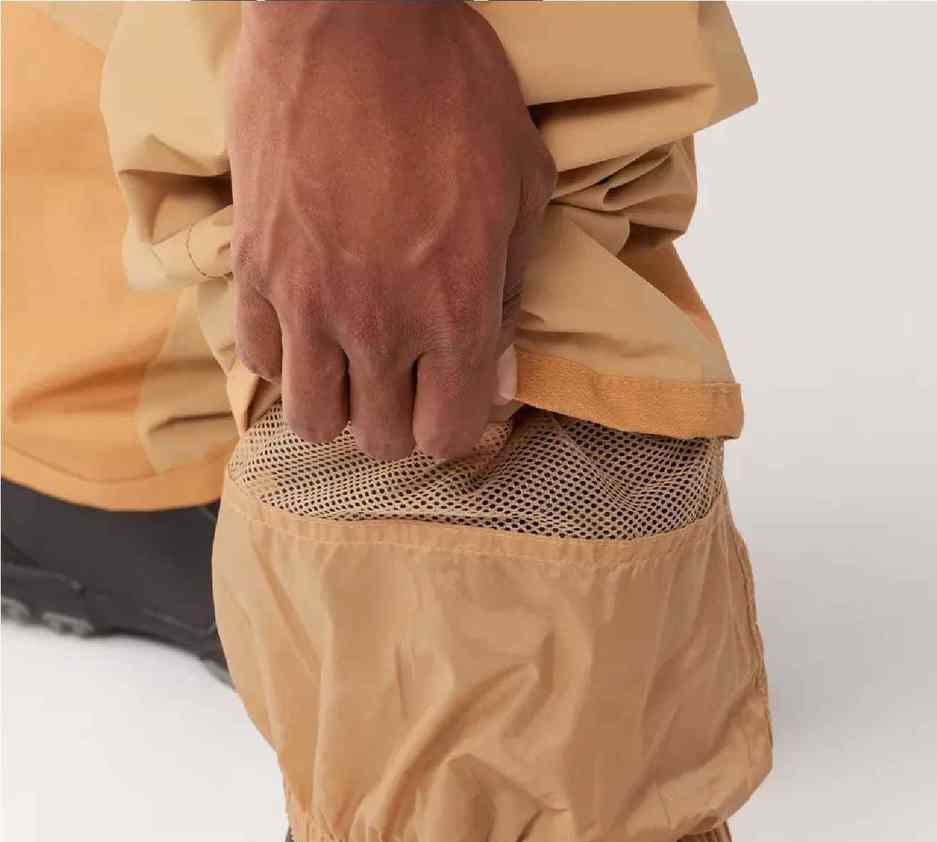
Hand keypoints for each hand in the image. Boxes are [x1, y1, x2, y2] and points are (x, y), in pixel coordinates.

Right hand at [228, 1, 555, 459]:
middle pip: (379, 440)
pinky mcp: (254, 267)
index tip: (449, 400)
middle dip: (396, 424)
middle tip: (400, 386)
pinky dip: (286, 359)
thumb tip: (494, 356)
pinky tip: (304, 328)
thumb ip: (509, 289)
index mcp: (456, 314)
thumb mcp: (523, 188)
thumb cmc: (455, 94)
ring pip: (311, 419)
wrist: (354, 17)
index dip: (453, 426)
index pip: (446, 433)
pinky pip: (260, 359)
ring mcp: (308, 302)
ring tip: (347, 372)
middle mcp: (379, 327)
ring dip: (336, 407)